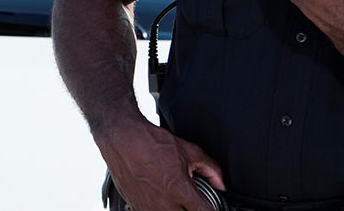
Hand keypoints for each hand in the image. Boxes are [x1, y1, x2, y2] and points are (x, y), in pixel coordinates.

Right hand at [94, 118, 224, 210]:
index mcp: (179, 190)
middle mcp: (164, 204)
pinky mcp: (136, 208)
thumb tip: (220, 183)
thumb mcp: (188, 151)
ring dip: (178, 210)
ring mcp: (148, 208)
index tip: (213, 206)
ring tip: (178, 201)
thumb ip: (210, 169)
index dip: (213, 210)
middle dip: (194, 210)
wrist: (123, 139)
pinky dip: (162, 209)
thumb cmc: (151, 143)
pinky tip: (164, 200)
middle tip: (194, 202)